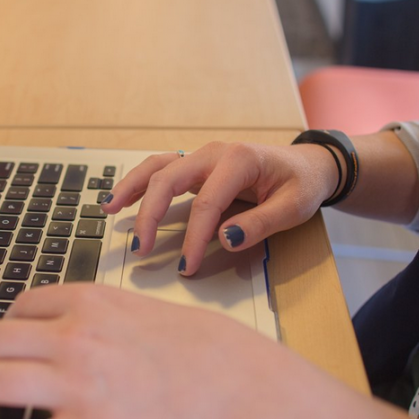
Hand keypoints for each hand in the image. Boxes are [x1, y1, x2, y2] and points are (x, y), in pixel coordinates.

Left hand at [0, 284, 285, 418]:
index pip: (22, 304)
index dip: (4, 320)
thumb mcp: (143, 307)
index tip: (3, 333)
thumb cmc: (201, 347)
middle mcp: (71, 339)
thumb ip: (102, 313)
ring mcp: (75, 387)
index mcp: (88, 303)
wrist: (232, 385)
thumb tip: (77, 321)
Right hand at [100, 142, 338, 274]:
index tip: (187, 265)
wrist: (309, 165)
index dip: (193, 238)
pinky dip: (137, 182)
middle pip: (169, 179)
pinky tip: (118, 198)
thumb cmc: (301, 184)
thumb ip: (260, 224)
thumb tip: (225, 240)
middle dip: (150, 215)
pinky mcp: (196, 165)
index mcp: (239, 160)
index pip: (207, 203)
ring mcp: (202, 156)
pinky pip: (161, 169)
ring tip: (108, 210)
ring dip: (131, 189)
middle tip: (140, 249)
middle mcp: (214, 153)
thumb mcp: (293, 207)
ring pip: (157, 167)